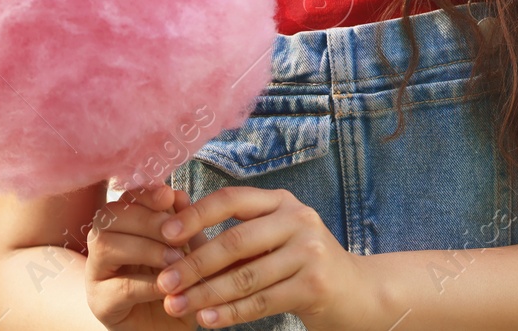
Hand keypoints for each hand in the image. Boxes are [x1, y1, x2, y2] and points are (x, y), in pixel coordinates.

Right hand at [85, 184, 209, 329]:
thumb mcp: (187, 247)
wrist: (168, 325)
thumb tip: (179, 196)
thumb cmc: (178, 279)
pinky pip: (120, 287)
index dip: (145, 194)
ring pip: (107, 246)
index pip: (125, 198)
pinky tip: (169, 285)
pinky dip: (148, 283)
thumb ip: (183, 223)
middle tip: (178, 234)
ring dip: (146, 249)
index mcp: (122, 224)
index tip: (169, 196)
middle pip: (110, 217)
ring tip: (176, 259)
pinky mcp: (100, 303)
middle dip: (147, 220)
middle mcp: (102, 244)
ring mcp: (96, 274)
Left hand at [155, 186, 384, 330]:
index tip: (164, 234)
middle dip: (194, 264)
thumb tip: (174, 237)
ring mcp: (309, 251)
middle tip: (164, 283)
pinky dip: (230, 313)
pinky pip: (262, 301)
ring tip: (176, 306)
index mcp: (281, 202)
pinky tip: (207, 320)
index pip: (232, 199)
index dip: (196, 214)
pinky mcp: (314, 284)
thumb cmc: (299, 263)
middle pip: (236, 240)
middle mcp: (298, 219)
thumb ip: (233, 237)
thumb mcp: (272, 239)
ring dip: (206, 294)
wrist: (354, 291)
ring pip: (246, 276)